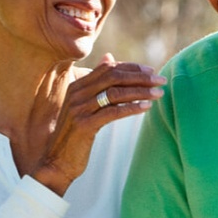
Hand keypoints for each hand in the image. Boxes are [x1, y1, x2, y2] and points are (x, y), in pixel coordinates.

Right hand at [32, 53, 165, 195]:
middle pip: (113, 77)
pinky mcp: (84, 125)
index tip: (151, 70)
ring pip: (116, 93)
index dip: (131, 67)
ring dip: (141, 91)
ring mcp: (79, 108)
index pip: (108, 68)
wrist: (57, 160)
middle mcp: (77, 93)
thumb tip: (109, 57)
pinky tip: (147, 107)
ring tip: (158, 93)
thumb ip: (96, 83)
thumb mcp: (84, 104)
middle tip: (160, 80)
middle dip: (140, 77)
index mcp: (77, 85)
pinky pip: (113, 111)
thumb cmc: (75, 133)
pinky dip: (132, 108)